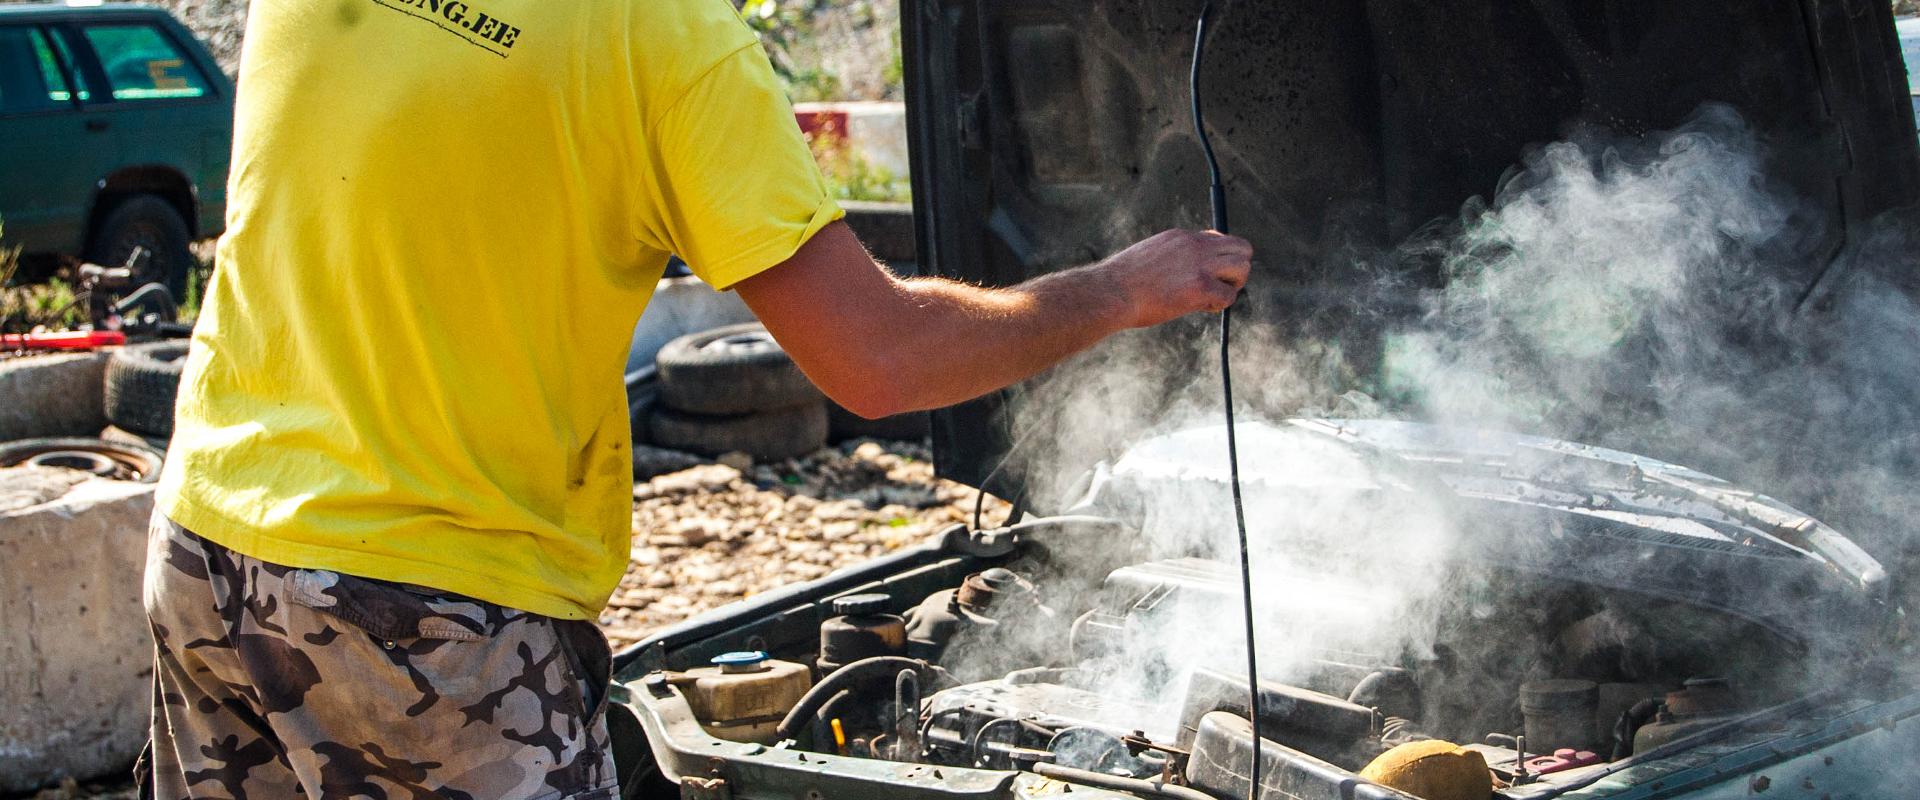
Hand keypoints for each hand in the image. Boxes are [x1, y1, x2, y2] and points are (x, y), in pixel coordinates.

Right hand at [1098, 229, 1252, 328]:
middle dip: (1235, 270)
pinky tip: (1200, 307)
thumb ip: (1173, 257)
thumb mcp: (1150, 256)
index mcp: (1182, 237)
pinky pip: (1229, 296)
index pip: (1219, 239)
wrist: (1111, 292)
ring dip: (1231, 286)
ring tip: (1210, 298)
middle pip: (1242, 249)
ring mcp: (1200, 265)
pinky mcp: (1200, 287)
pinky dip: (1219, 305)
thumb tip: (1187, 272)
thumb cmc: (1123, 282)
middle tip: (1217, 287)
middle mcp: (1196, 246)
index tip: (1206, 274)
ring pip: (1243, 268)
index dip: (1219, 259)